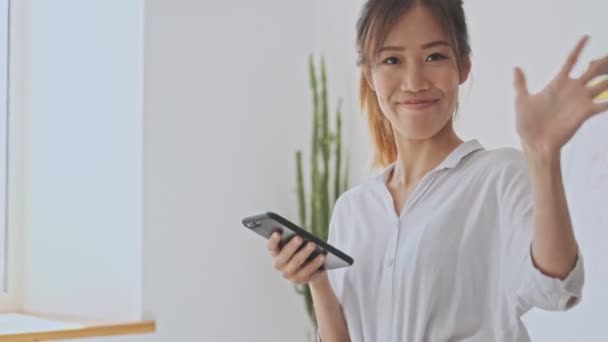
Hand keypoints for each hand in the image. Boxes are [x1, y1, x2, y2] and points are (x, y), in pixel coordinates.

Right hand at [267, 232, 326, 284]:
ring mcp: (289, 274)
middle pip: (284, 256)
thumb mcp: (296, 242)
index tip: (277, 233)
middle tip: (299, 238)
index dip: (273, 241)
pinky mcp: (300, 280)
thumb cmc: (301, 248)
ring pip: (297, 264)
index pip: (271, 247)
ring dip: (305, 253)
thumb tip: (301, 235)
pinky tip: (322, 258)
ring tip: (314, 246)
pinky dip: (316, 265)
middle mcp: (279, 265)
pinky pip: (308, 273)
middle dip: (291, 246)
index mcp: (275, 253)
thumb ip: (295, 238)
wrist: (309, 266)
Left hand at [513, 35, 607, 155]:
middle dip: (603, 61)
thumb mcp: (522, 100)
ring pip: (602, 84)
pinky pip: (604, 104)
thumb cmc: (527, 123)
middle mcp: (572, 89)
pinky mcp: (586, 113)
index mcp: (558, 83)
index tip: (586, 36)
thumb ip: (520, 83)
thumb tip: (515, 67)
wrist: (534, 143)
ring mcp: (581, 100)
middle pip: (592, 69)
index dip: (578, 48)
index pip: (571, 61)